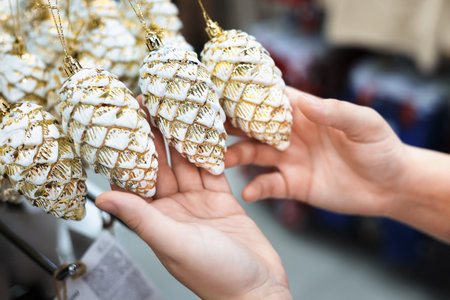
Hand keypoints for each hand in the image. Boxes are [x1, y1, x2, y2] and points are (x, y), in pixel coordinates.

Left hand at [96, 126, 291, 298]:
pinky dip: (211, 152)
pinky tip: (207, 131)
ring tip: (179, 109)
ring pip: (188, 163)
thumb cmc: (216, 276)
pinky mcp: (222, 200)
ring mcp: (199, 202)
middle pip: (162, 165)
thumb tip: (101, 199)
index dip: (131, 150)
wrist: (258, 288)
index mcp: (156, 219)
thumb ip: (140, 219)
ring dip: (184, 138)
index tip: (125, 122)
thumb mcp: (174, 243)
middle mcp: (174, 208)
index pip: (137, 178)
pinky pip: (213, 170)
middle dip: (156, 136)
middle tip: (153, 103)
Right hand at [226, 87, 408, 216]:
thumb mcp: (364, 125)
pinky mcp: (292, 184)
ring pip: (253, 154)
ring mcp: (289, 160)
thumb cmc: (380, 148)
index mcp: (305, 113)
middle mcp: (290, 134)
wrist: (390, 186)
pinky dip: (257, 189)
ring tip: (220, 161)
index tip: (221, 91)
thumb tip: (304, 102)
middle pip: (253, 126)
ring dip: (235, 157)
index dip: (247, 94)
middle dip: (231, 125)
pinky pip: (268, 185)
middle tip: (207, 127)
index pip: (271, 98)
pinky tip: (249, 193)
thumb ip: (335, 112)